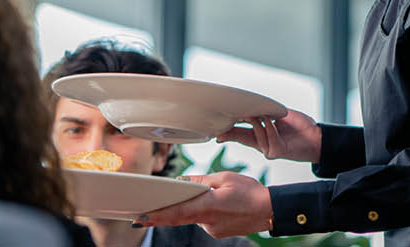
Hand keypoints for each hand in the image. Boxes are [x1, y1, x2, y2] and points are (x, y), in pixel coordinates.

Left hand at [138, 172, 271, 237]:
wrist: (269, 210)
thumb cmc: (250, 192)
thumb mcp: (224, 178)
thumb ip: (201, 180)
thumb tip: (184, 181)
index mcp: (208, 206)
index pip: (176, 213)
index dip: (157, 216)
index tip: (140, 218)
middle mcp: (208, 222)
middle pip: (179, 217)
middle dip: (161, 215)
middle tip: (141, 214)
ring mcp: (212, 229)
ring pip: (193, 217)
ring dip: (190, 208)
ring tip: (204, 195)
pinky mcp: (218, 232)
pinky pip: (203, 220)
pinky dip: (202, 211)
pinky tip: (215, 203)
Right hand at [217, 109, 321, 162]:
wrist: (316, 137)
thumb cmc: (299, 126)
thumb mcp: (277, 115)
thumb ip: (263, 113)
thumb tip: (248, 107)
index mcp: (259, 135)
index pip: (238, 132)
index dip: (226, 130)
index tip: (215, 128)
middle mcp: (261, 144)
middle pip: (240, 136)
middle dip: (229, 131)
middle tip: (219, 127)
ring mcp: (268, 149)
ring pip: (255, 133)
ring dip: (257, 121)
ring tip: (262, 113)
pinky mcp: (276, 152)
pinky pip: (269, 137)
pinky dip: (270, 127)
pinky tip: (272, 121)